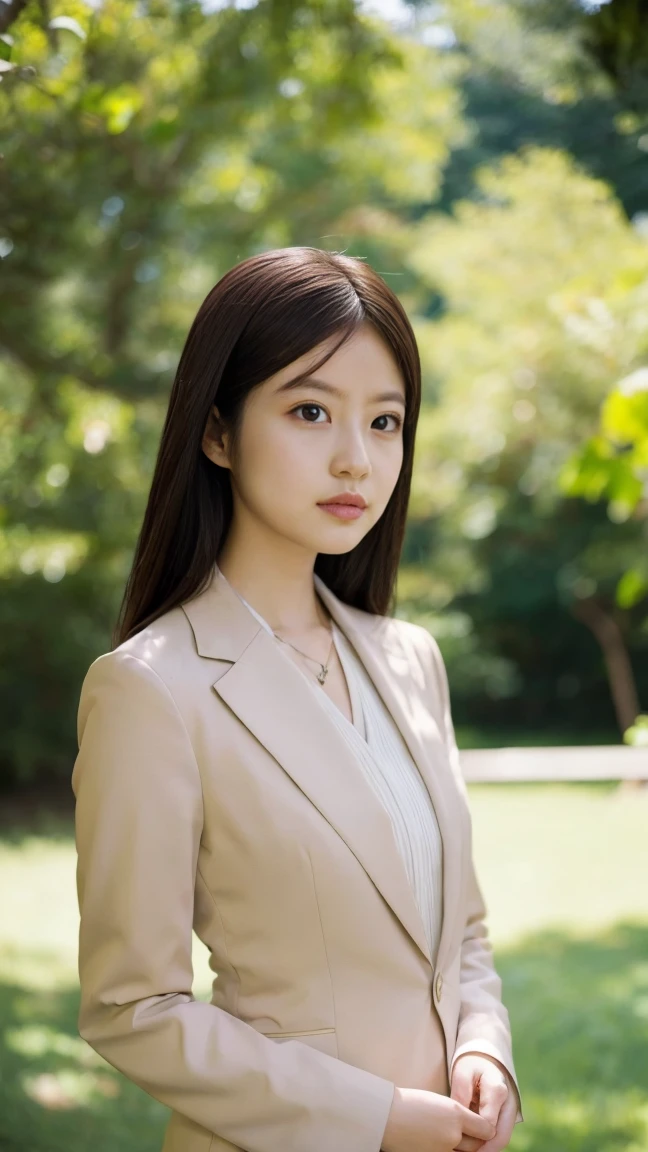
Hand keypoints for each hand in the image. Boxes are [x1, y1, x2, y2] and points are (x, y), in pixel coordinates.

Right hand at [381, 1085, 496, 1151]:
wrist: (385, 1115)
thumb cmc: (410, 1104)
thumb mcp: (439, 1102)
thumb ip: (458, 1116)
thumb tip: (474, 1128)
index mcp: (455, 1114)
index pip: (486, 1129)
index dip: (486, 1129)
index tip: (485, 1129)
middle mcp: (452, 1134)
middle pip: (476, 1145)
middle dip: (476, 1141)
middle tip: (475, 1136)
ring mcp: (442, 1150)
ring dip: (462, 1148)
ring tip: (452, 1138)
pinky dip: (448, 1150)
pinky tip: (442, 1144)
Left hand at [450, 1054, 518, 1151]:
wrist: (486, 1063)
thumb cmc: (472, 1067)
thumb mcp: (463, 1072)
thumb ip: (462, 1092)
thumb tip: (460, 1117)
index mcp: (497, 1091)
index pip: (489, 1122)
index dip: (474, 1134)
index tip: (457, 1140)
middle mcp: (508, 1105)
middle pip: (501, 1137)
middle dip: (483, 1150)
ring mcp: (510, 1114)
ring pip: (501, 1140)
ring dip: (485, 1149)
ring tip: (465, 1151)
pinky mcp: (507, 1120)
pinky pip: (499, 1137)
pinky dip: (487, 1145)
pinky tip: (470, 1147)